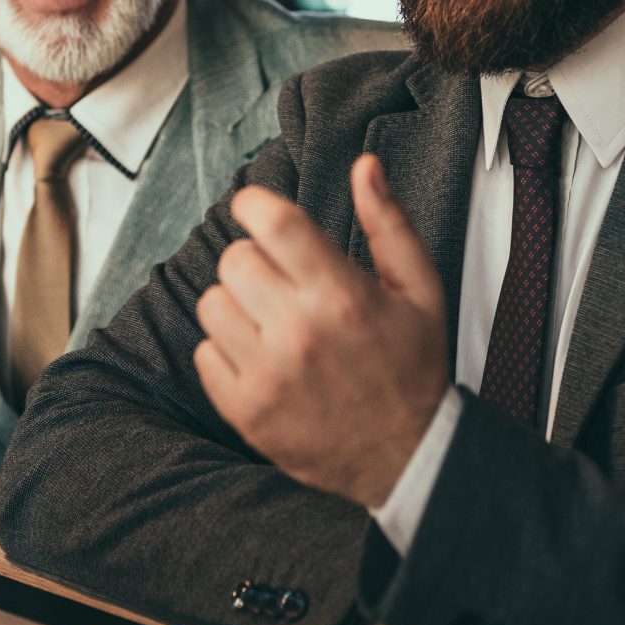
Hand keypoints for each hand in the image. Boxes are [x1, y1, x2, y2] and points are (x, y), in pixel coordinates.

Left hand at [193, 156, 448, 507]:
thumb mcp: (420, 290)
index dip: (253, 205)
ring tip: (272, 322)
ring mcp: (267, 374)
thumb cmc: (412, 368)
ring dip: (237, 306)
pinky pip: (204, 354)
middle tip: (282, 282)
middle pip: (234, 260)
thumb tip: (364, 166)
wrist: (407, 458)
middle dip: (255, 261)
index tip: (255, 209)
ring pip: (211, 304)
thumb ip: (389, 223)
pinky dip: (226, 352)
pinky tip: (263, 359)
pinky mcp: (246, 410)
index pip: (271, 222)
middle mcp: (299, 332)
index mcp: (341, 295)